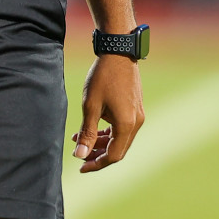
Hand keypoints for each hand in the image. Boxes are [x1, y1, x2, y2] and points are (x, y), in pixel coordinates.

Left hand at [72, 53, 143, 172]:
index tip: (81, 166)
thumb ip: (87, 133)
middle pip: (118, 150)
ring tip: (80, 139)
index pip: (113, 156)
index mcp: (126, 125)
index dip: (96, 164)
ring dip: (102, 142)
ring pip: (120, 139)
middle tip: (80, 155)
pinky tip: (93, 128)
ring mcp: (138, 115)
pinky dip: (109, 132)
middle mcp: (137, 123)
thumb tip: (80, 155)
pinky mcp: (136, 108)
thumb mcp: (90, 106)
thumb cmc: (103, 77)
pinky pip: (123, 128)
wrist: (119, 52)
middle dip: (98, 155)